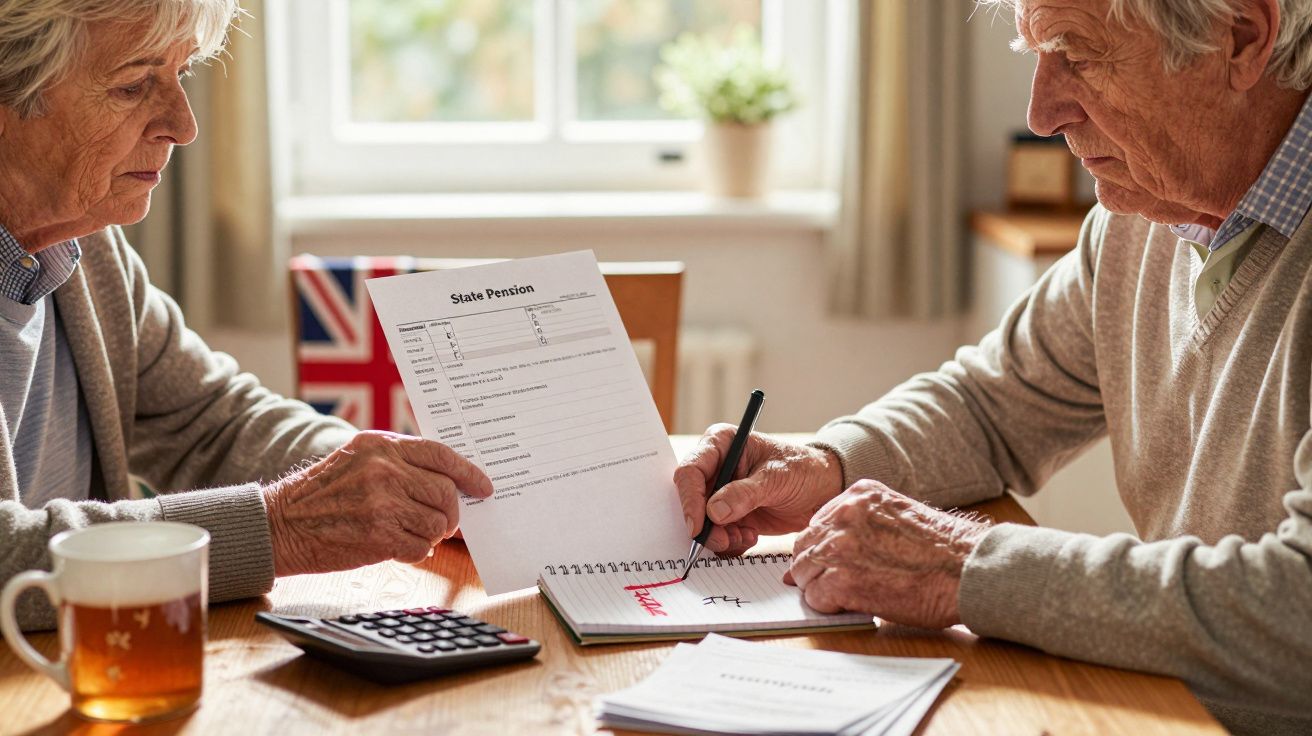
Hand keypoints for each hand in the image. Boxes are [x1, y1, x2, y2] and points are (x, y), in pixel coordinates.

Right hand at [263, 430, 492, 575]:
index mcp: (382, 445)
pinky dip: (416, 552)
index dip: (469, 472)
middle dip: (451, 512)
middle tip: (445, 522)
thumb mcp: (359, 459)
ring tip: (411, 533)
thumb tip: (450, 482)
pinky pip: (420, 548)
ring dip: (431, 535)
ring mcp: (382, 503)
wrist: (280, 524)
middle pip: (445, 492)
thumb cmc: (322, 494)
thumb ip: (401, 463)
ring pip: (437, 523)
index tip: (483, 486)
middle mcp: (384, 470)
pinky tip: (397, 546)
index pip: (441, 455)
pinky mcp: (378, 536)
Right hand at [673, 426, 844, 555]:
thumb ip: (745, 493)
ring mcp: (720, 493)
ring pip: (701, 522)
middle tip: (724, 540)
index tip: (698, 526)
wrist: (822, 490)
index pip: (691, 471)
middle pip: (691, 500)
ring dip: (720, 537)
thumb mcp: (776, 478)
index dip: (690, 500)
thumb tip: (714, 511)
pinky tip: (751, 536)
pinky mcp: (728, 514)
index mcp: (721, 444)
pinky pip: (716, 535)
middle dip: (705, 525)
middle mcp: (715, 467)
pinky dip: (730, 542)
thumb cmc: (802, 470)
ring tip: (746, 535)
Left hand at [784, 480, 989, 628]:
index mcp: (859, 495)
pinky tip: (851, 605)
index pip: (818, 522)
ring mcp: (840, 548)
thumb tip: (833, 547)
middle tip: (832, 584)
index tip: (833, 562)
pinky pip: (815, 597)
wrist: (967, 569)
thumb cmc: (943, 549)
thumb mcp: (899, 514)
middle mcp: (844, 515)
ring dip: (820, 588)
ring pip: (804, 572)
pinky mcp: (841, 581)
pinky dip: (828, 606)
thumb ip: (864, 523)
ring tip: (848, 596)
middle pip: (804, 546)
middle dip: (814, 567)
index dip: (823, 547)